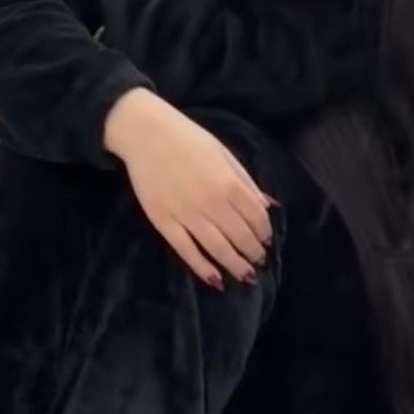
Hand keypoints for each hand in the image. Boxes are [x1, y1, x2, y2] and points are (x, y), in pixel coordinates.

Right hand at [104, 88, 272, 287]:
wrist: (145, 133)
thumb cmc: (188, 139)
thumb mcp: (224, 154)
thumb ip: (246, 182)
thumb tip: (268, 207)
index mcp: (228, 183)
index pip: (256, 217)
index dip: (264, 232)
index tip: (266, 240)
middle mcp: (210, 202)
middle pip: (240, 236)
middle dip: (253, 252)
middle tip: (258, 261)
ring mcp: (185, 214)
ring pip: (217, 248)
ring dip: (235, 265)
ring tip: (245, 276)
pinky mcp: (163, 222)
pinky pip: (186, 250)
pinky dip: (202, 267)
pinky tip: (215, 279)